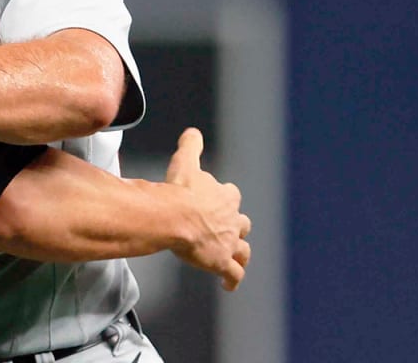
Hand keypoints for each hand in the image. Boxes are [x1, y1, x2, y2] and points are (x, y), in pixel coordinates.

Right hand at [164, 128, 252, 290]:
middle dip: (236, 227)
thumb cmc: (180, 191)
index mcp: (225, 197)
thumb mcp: (185, 161)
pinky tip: (229, 285)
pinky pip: (232, 274)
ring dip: (239, 254)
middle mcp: (232, 220)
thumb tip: (192, 132)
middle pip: (241, 224)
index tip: (219, 199)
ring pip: (242, 251)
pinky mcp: (221, 262)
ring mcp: (229, 243)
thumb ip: (191, 146)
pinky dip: (232, 280)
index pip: (231, 195)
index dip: (225, 198)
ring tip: (235, 260)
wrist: (175, 217)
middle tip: (227, 230)